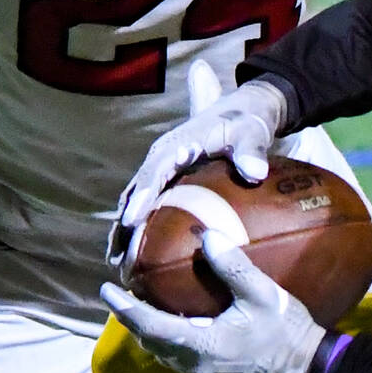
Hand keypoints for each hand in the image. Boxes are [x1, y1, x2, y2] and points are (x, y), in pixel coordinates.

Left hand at [102, 238, 325, 372]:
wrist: (309, 367)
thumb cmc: (286, 330)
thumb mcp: (262, 294)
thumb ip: (233, 267)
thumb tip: (207, 236)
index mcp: (203, 344)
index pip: (152, 325)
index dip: (126, 308)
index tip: (107, 290)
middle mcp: (197, 365)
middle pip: (153, 343)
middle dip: (134, 321)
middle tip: (121, 297)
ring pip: (166, 355)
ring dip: (151, 333)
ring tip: (143, 309)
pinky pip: (182, 361)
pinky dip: (170, 343)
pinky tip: (178, 327)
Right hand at [111, 62, 289, 254]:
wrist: (245, 110)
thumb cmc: (247, 121)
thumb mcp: (252, 132)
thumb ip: (252, 150)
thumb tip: (255, 174)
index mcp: (178, 143)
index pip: (155, 170)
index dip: (142, 196)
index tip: (131, 222)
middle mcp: (162, 155)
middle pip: (137, 189)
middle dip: (125, 223)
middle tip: (118, 257)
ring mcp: (162, 166)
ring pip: (135, 197)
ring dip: (125, 228)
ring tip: (117, 262)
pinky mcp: (167, 176)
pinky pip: (147, 200)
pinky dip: (138, 224)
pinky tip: (135, 251)